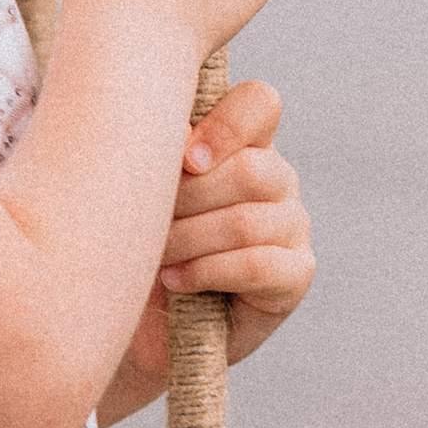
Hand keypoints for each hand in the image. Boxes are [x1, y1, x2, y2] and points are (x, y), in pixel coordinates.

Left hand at [96, 81, 312, 416]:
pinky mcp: (296, 273)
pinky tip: (176, 282)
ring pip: (248, 219)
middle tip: (147, 225)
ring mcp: (292, 224)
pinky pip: (260, 264)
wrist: (134, 323)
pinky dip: (208, 273)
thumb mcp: (135, 188)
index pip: (260, 104)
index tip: (184, 158)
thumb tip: (158, 131)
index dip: (226, 126)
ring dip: (189, 241)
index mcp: (241, 141)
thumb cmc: (130, 244)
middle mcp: (275, 177)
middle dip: (187, 201)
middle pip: (250, 169)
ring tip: (152, 260)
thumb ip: (152, 149)